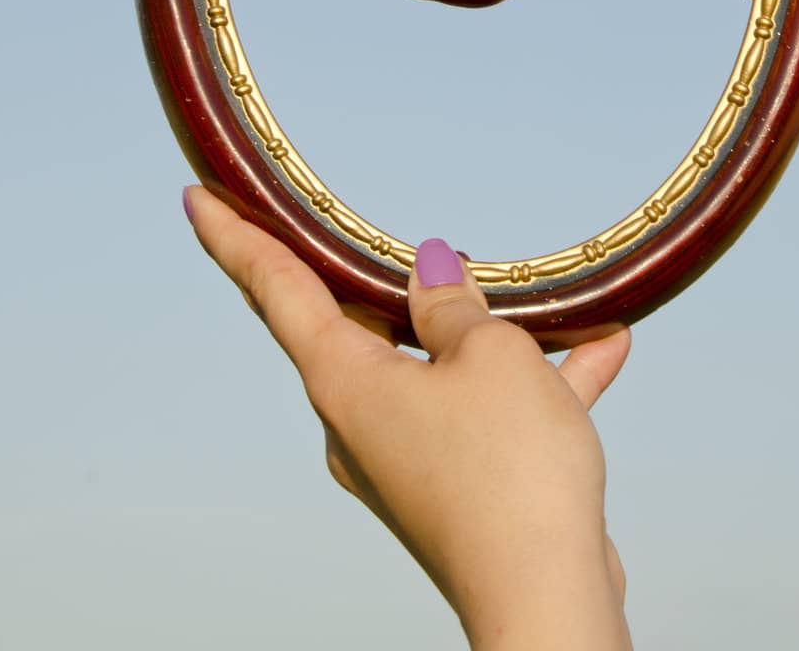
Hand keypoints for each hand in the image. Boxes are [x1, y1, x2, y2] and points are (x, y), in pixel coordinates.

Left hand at [184, 186, 633, 648]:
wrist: (547, 599)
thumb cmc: (507, 472)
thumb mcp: (488, 354)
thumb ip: (455, 304)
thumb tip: (432, 271)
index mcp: (344, 380)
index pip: (274, 288)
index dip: (236, 238)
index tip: (196, 198)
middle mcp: (361, 419)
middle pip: (358, 323)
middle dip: (394, 277)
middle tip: (407, 235)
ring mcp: (408, 457)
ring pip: (439, 367)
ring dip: (495, 331)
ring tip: (549, 295)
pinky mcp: (455, 486)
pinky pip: (488, 412)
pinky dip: (536, 380)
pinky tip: (602, 346)